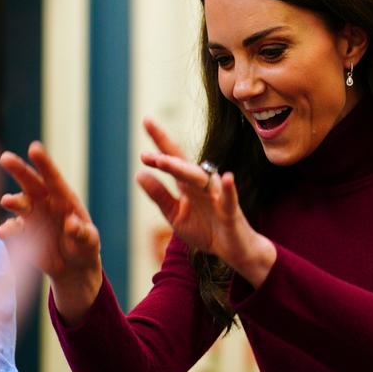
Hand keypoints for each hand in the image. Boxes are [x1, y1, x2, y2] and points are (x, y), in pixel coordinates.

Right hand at [0, 141, 101, 322]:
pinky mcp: (23, 233)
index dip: (44, 163)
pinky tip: (4, 233)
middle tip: (5, 158)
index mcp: (64, 199)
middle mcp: (45, 203)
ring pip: (19, 204)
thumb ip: (82, 233)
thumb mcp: (89, 241)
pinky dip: (8, 230)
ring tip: (7, 201)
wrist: (73, 267)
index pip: (53, 178)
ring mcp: (32, 217)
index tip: (34, 148)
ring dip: (13, 201)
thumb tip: (72, 225)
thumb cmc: (84, 247)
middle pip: (31, 183)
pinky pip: (13, 229)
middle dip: (19, 170)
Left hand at [137, 118, 275, 286]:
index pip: (172, 159)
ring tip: (164, 162)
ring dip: (183, 170)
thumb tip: (139, 173)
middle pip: (184, 166)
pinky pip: (230, 199)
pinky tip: (228, 178)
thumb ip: (159, 196)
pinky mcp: (231, 212)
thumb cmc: (206, 229)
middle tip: (149, 155)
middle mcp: (202, 185)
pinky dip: (229, 189)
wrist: (232, 250)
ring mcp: (218, 196)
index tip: (146, 121)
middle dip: (167, 157)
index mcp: (187, 184)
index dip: (160, 141)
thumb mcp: (175, 215)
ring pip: (201, 179)